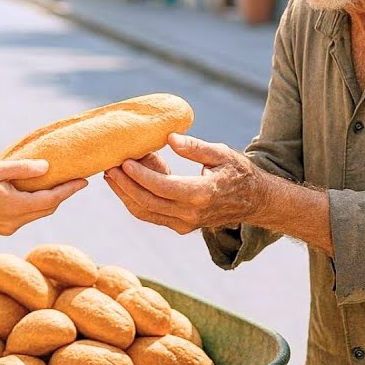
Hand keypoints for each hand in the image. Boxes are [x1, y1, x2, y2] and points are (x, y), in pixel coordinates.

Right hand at [0, 160, 86, 235]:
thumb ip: (22, 169)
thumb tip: (47, 168)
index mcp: (15, 206)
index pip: (52, 200)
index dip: (69, 190)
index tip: (84, 181)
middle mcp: (15, 221)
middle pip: (48, 209)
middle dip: (62, 195)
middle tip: (75, 180)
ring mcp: (9, 228)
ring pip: (37, 214)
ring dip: (48, 201)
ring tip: (57, 184)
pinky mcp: (3, 229)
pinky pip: (26, 217)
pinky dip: (34, 206)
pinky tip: (34, 193)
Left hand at [104, 133, 263, 234]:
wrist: (254, 201)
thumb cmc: (238, 172)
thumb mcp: (221, 153)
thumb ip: (195, 147)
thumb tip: (170, 138)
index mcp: (202, 194)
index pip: (162, 187)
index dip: (140, 175)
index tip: (124, 161)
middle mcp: (191, 213)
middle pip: (147, 202)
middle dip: (125, 185)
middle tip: (109, 166)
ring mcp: (185, 223)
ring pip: (145, 212)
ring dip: (125, 194)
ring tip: (112, 175)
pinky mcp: (181, 226)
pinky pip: (152, 215)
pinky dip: (135, 201)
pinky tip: (126, 184)